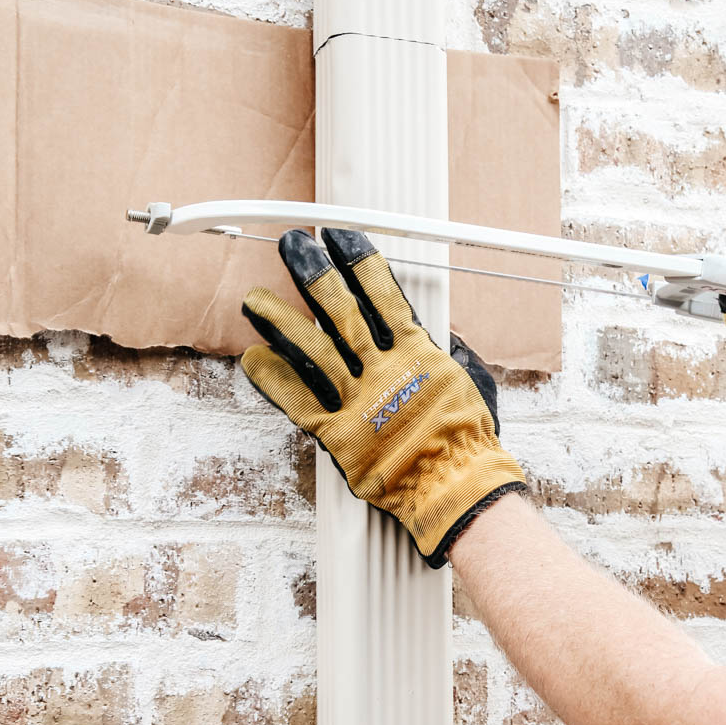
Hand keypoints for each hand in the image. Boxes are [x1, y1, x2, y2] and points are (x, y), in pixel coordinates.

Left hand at [241, 227, 526, 565]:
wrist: (457, 488)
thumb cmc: (468, 438)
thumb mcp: (472, 381)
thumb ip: (450, 353)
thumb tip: (440, 334)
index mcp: (418, 352)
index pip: (383, 294)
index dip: (358, 262)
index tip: (337, 236)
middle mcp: (384, 370)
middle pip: (341, 312)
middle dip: (313, 275)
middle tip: (291, 247)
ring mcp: (359, 401)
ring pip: (312, 351)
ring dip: (281, 321)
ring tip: (254, 298)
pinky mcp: (340, 435)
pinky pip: (298, 402)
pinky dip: (274, 380)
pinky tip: (254, 356)